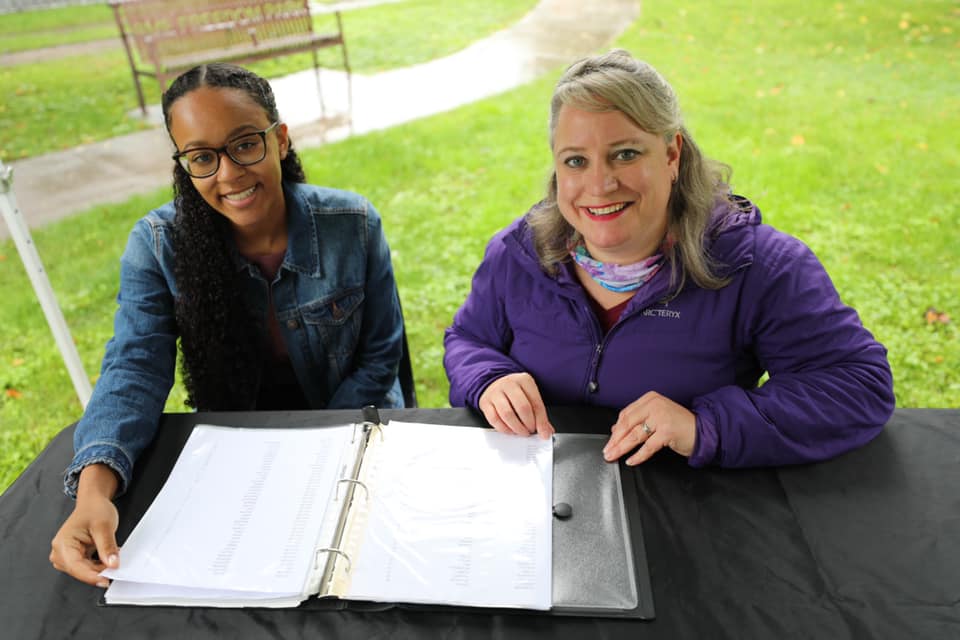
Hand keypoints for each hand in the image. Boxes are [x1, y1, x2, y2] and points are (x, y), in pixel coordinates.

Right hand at [49, 464, 119, 586]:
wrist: (93, 503)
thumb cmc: (94, 509)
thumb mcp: (104, 526)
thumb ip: (107, 547)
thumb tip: (112, 564)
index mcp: (63, 543)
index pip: (76, 566)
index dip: (91, 575)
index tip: (106, 580)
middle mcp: (60, 551)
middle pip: (80, 570)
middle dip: (98, 571)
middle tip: (117, 568)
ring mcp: (66, 555)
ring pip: (84, 571)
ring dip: (100, 568)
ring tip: (114, 559)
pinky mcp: (74, 557)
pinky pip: (87, 567)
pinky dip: (99, 565)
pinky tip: (109, 559)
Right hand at [478, 372, 554, 438]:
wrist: (494, 383)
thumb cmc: (515, 391)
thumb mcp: (529, 395)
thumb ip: (538, 413)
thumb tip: (546, 431)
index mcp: (524, 380)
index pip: (536, 403)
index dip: (541, 421)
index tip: (544, 433)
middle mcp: (509, 384)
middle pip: (522, 408)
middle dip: (529, 424)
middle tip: (531, 431)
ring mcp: (495, 392)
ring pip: (507, 414)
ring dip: (517, 428)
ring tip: (522, 432)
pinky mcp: (485, 402)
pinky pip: (494, 419)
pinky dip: (504, 429)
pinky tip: (510, 430)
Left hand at [603, 391, 696, 464]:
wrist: (703, 431)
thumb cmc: (680, 425)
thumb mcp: (657, 417)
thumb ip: (639, 420)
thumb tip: (616, 430)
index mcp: (650, 399)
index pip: (627, 414)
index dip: (616, 429)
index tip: (610, 440)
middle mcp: (655, 405)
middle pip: (628, 424)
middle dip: (615, 440)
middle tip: (607, 451)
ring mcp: (661, 417)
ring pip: (635, 435)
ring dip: (622, 447)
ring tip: (613, 455)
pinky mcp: (667, 431)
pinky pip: (648, 446)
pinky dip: (638, 455)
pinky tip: (631, 460)